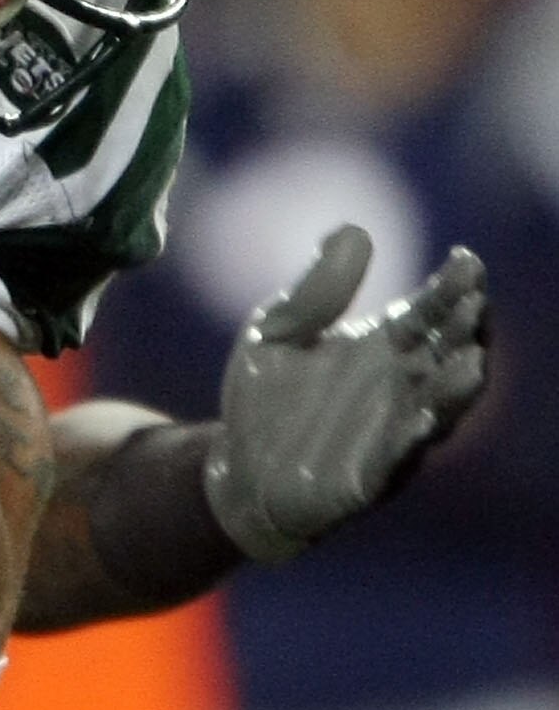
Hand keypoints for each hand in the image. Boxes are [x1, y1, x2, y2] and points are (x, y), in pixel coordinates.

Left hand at [204, 225, 487, 561]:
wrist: (237, 472)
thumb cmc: (266, 399)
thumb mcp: (276, 334)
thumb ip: (315, 293)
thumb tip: (353, 232)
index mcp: (386, 344)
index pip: (430, 310)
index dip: (451, 287)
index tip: (464, 261)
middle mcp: (402, 385)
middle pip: (449, 354)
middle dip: (463, 330)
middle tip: (471, 303)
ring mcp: (392, 432)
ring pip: (440, 409)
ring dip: (456, 388)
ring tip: (472, 361)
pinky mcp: (370, 478)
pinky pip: (399, 459)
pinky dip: (413, 440)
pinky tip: (422, 419)